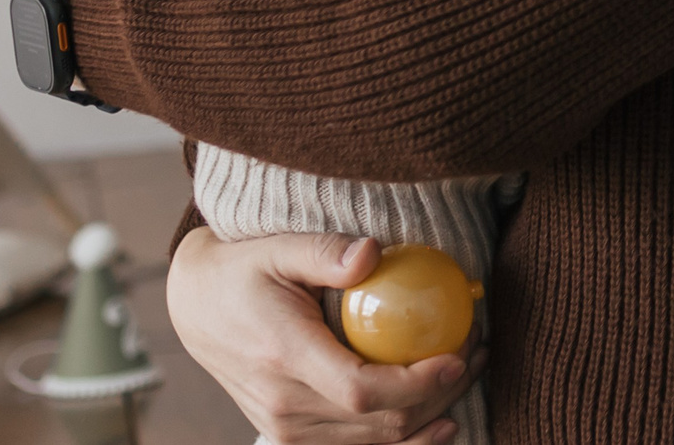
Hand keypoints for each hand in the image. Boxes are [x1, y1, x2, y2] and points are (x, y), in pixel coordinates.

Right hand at [168, 228, 477, 444]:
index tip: (458, 356)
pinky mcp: (289, 434)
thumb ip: (324, 251)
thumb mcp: (279, 247)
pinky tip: (437, 422)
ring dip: (428, 417)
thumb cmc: (243, 270)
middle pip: (377, 423)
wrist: (196, 307)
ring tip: (466, 375)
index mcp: (284, 357)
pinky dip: (399, 440)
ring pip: (372, 443)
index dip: (416, 384)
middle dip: (439, 395)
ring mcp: (283, 427)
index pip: (360, 390)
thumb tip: (372, 253)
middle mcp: (282, 404)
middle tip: (476, 353)